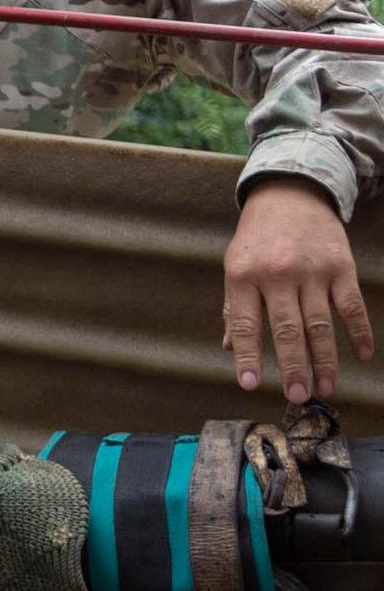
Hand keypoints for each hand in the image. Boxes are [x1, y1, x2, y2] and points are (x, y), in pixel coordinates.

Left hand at [224, 178, 371, 401]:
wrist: (290, 194)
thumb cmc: (257, 238)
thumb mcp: (235, 266)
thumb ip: (234, 307)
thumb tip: (229, 347)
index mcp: (243, 277)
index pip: (244, 325)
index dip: (247, 357)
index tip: (250, 385)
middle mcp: (277, 276)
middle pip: (287, 330)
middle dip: (292, 367)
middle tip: (297, 396)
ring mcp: (312, 272)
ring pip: (321, 325)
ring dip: (325, 359)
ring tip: (326, 388)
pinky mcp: (340, 267)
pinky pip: (351, 306)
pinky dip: (359, 332)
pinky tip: (361, 356)